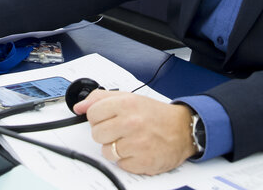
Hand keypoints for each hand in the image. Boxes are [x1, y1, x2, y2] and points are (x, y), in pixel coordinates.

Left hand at [74, 90, 196, 174]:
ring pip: (106, 151)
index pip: (92, 114)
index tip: (107, 118)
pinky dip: (127, 159)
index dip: (98, 117)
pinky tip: (137, 150)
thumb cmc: (155, 115)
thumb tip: (79, 106)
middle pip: (96, 134)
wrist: (182, 130)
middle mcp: (131, 123)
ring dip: (116, 148)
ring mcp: (136, 144)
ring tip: (130, 140)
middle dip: (106, 133)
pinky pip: (120, 164)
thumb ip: (101, 98)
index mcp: (126, 104)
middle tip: (120, 129)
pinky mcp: (141, 162)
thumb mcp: (130, 98)